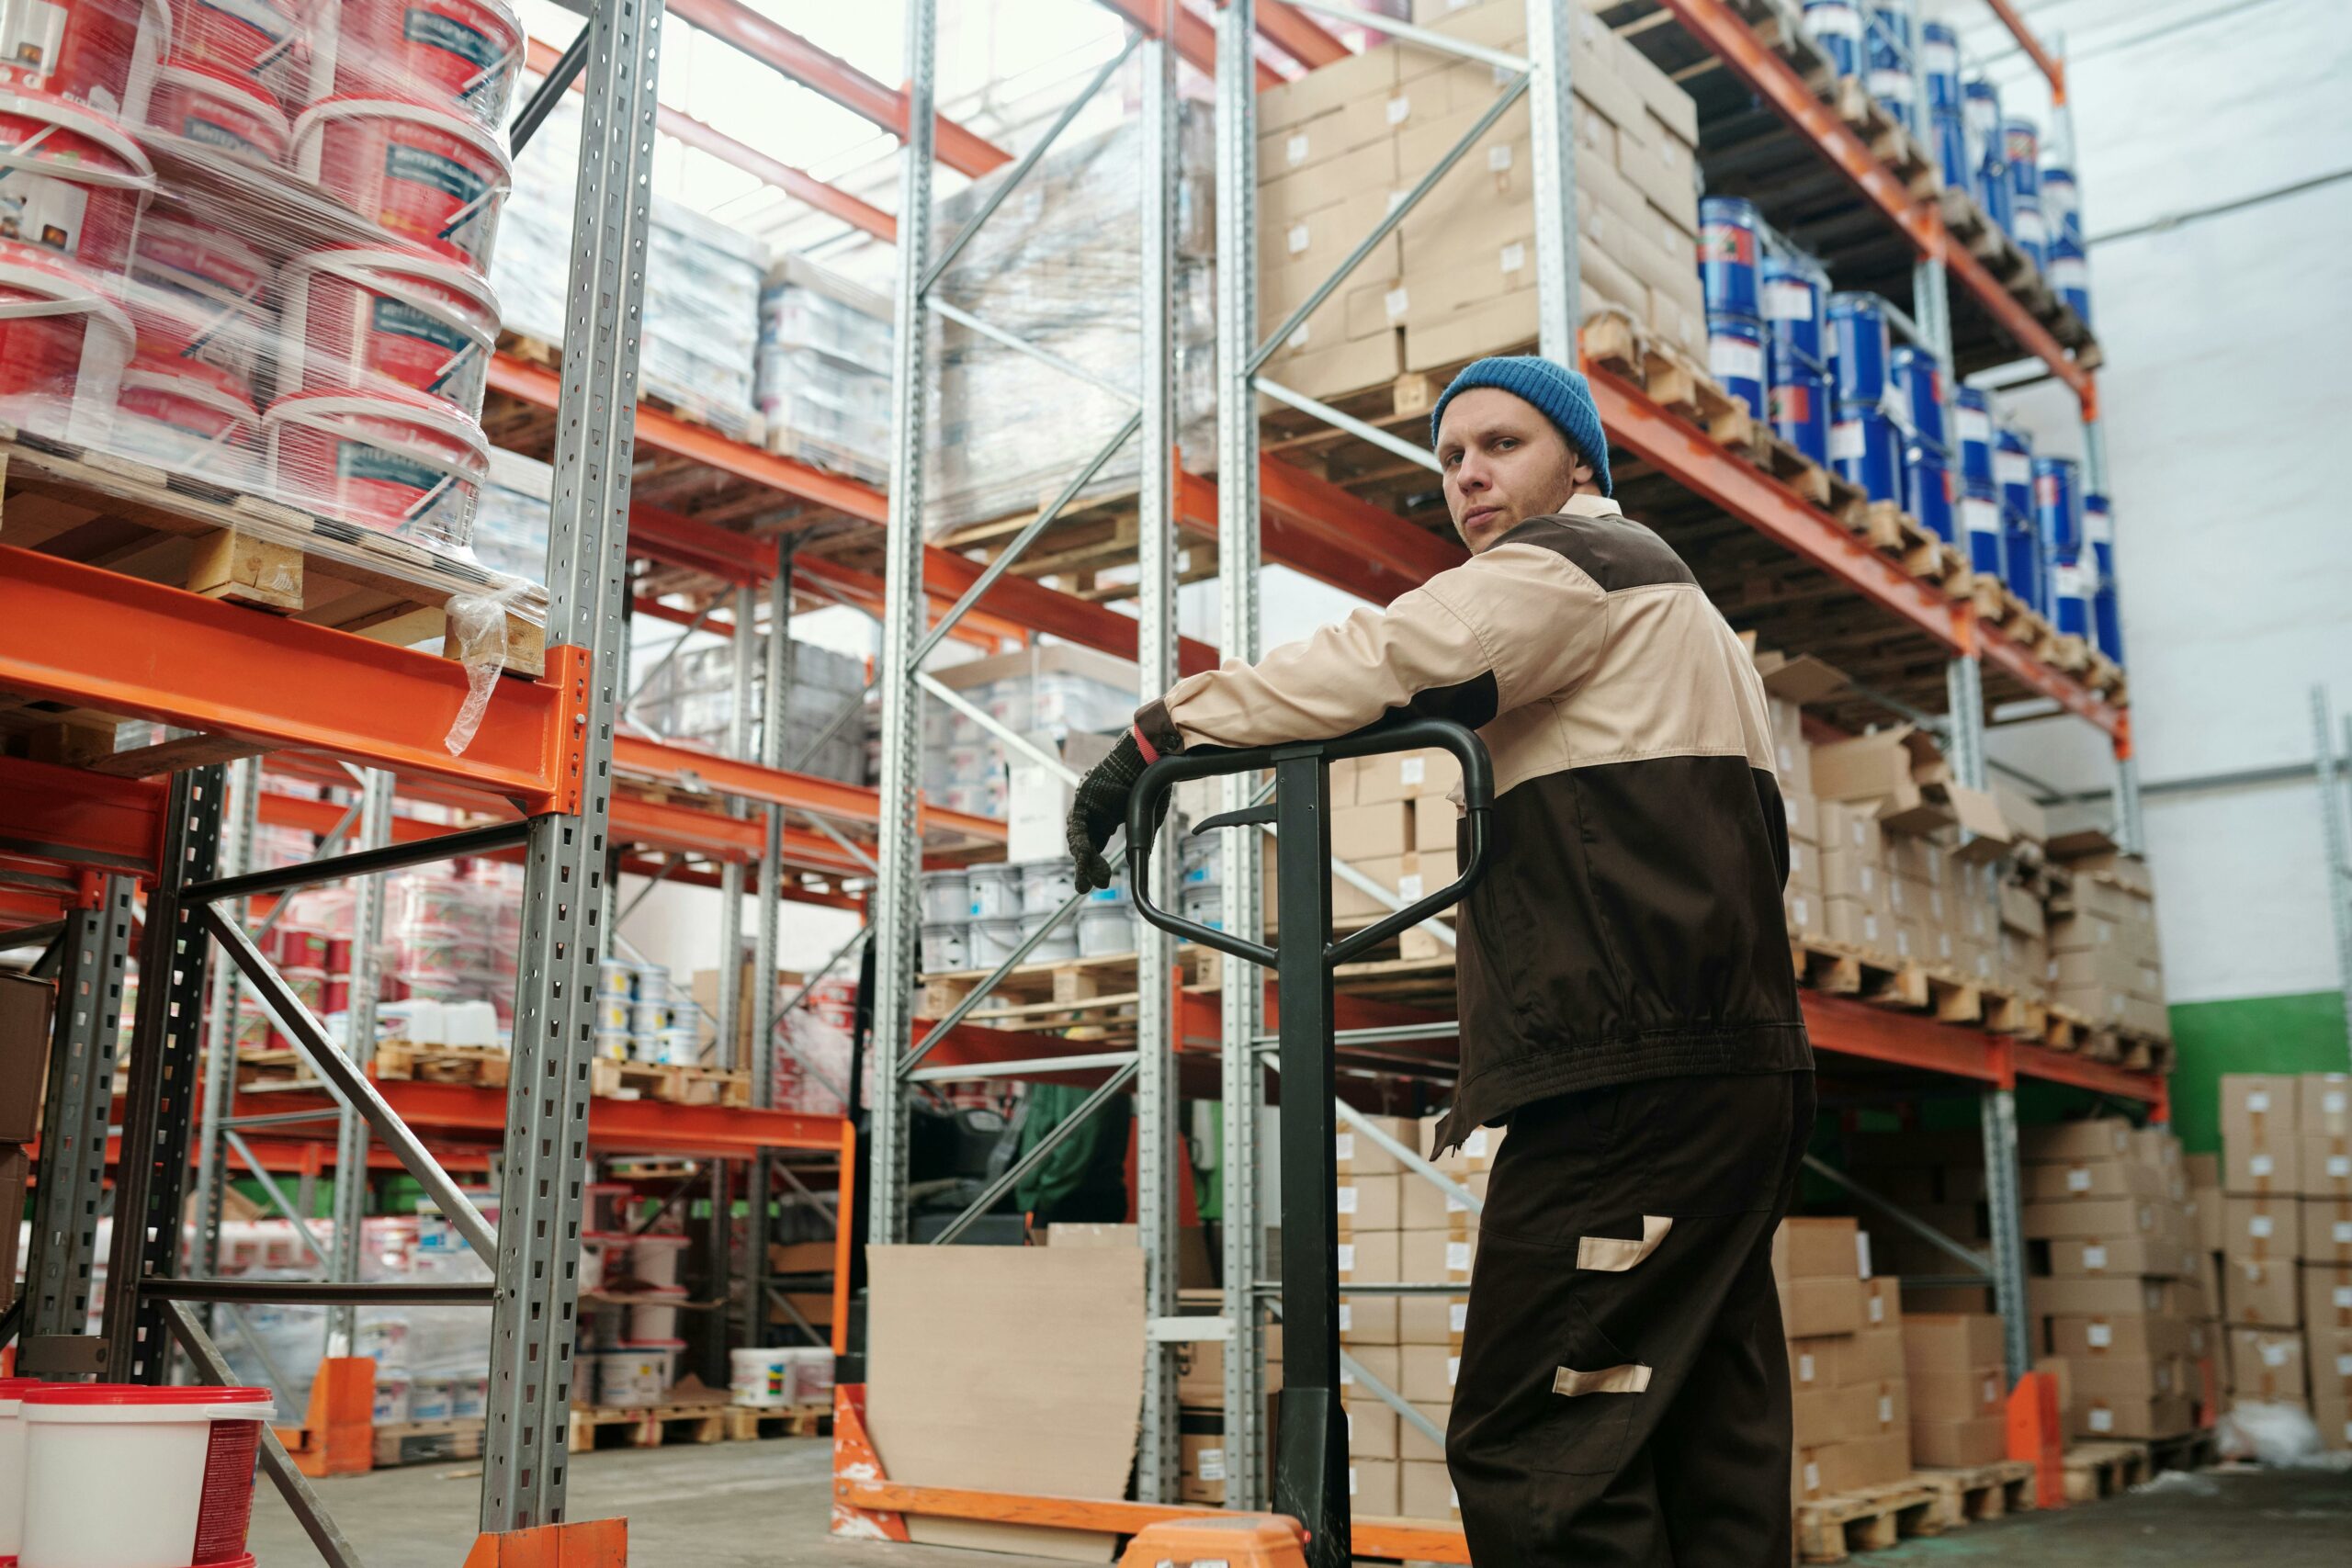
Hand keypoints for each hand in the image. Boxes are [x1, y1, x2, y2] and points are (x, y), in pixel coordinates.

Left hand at [1066, 732, 1146, 892]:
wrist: (1153, 755)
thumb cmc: (1154, 780)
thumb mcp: (1149, 817)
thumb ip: (1139, 838)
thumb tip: (1137, 862)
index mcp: (1109, 814)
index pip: (1096, 842)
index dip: (1096, 862)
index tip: (1101, 880)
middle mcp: (1096, 809)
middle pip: (1085, 842)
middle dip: (1085, 866)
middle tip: (1086, 887)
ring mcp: (1089, 802)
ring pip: (1079, 836)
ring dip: (1083, 859)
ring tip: (1087, 880)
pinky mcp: (1085, 795)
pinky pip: (1079, 823)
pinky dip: (1081, 841)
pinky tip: (1084, 857)